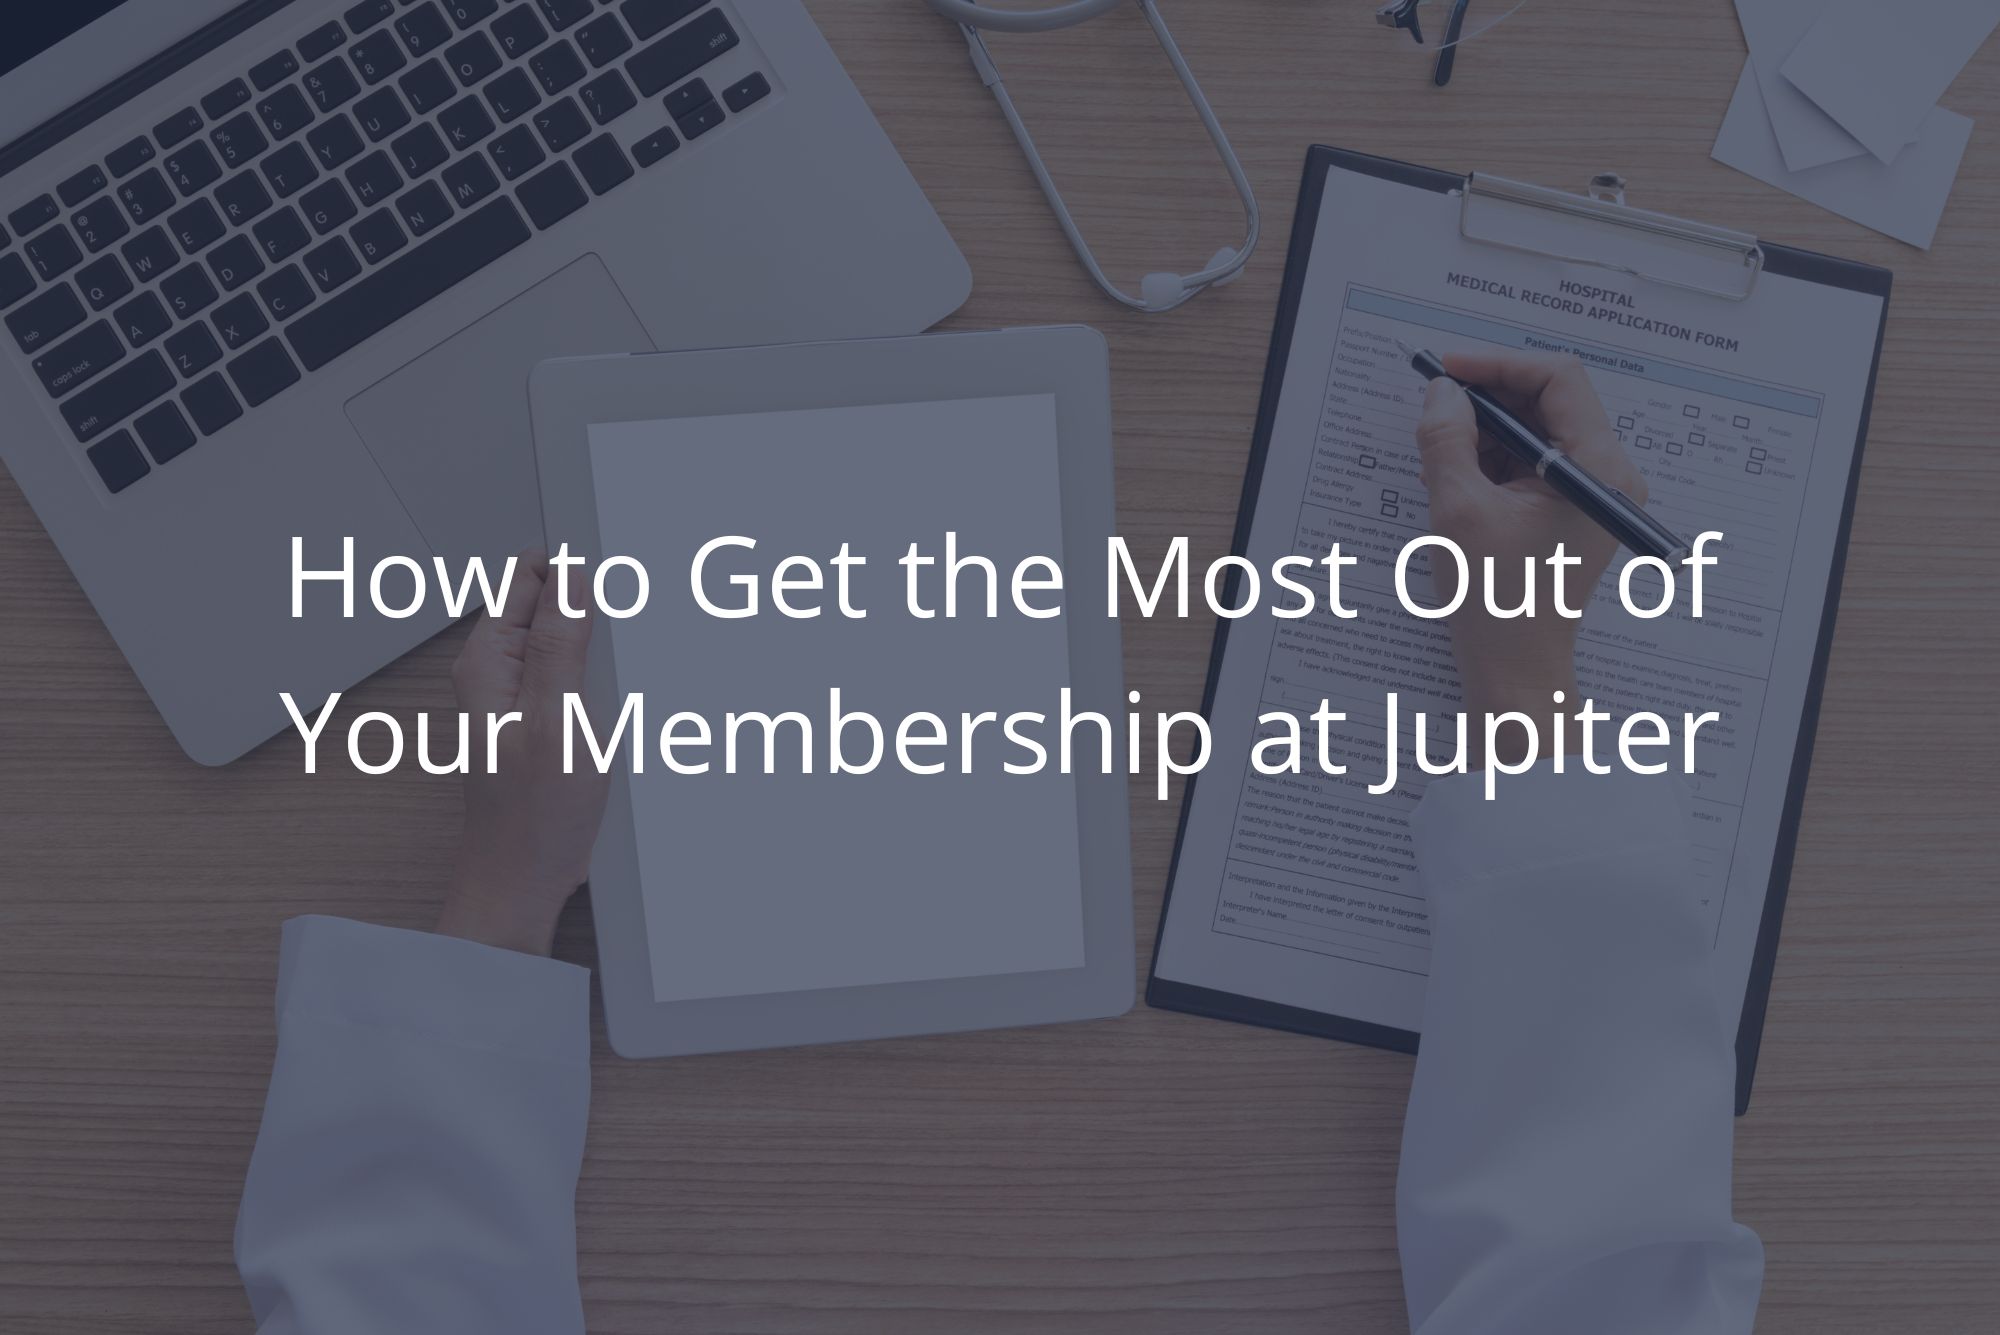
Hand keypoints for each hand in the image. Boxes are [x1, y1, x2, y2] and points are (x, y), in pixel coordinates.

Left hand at [438, 549, 610, 955]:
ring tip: (612, 695)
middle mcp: (498, 673)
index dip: (573, 570)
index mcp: (488, 661)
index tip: (611, 582)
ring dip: (601, 655)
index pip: (528, 575)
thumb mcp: (558, 722)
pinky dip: (601, 686)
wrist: (525, 880)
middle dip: (594, 613)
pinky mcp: (544, 722)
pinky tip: (614, 713)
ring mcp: (521, 697)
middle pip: (552, 605)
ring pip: (570, 644)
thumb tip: (571, 579)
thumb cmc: (531, 819)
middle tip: (615, 655)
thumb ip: (560, 646)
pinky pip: (575, 681)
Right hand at [1413, 351, 1643, 729]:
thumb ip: (1447, 440)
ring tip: (1442, 450)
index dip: (1498, 365)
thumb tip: (1441, 393)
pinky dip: (1495, 457)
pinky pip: (1533, 460)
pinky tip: (1458, 475)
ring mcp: (1592, 493)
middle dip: (1490, 396)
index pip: (1558, 379)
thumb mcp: (1459, 510)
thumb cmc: (1498, 603)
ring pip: (1539, 429)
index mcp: (1598, 469)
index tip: (1448, 371)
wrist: (1515, 668)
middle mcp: (1607, 475)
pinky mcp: (1570, 510)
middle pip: (1551, 400)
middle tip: (1436, 402)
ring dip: (1488, 428)